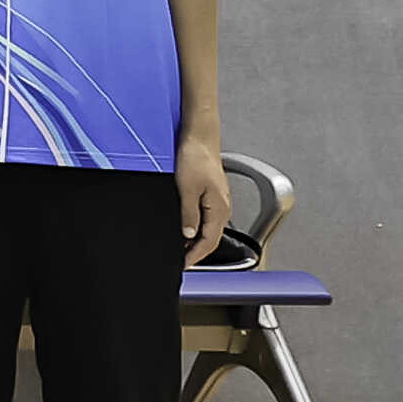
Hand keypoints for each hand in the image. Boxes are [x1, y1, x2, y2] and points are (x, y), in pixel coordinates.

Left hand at [177, 136, 233, 265]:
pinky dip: (196, 228)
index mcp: (219, 209)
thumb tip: (188, 234)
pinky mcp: (211, 194)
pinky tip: (185, 228)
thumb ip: (188, 214)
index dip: (195, 256)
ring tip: (181, 249)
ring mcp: (218, 201)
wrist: (199, 137)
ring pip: (209, 229)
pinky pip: (206, 218)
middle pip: (211, 238)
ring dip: (196, 241)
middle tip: (180, 260)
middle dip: (196, 252)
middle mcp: (222, 207)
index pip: (209, 242)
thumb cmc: (195, 157)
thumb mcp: (187, 189)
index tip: (183, 264)